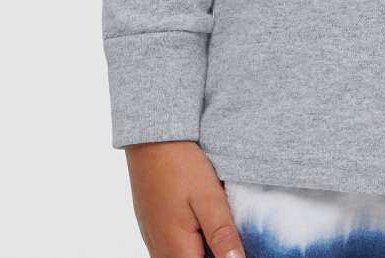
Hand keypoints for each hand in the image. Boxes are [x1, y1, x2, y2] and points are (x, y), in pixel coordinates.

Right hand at [125, 140, 244, 257]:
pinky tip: (201, 222)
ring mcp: (153, 240)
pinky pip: (171, 248)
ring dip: (200, 250)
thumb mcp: (209, 198)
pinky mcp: (151, 229)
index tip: (234, 247)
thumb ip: (222, 235)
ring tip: (216, 226)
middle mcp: (159, 251)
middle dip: (213, 254)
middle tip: (230, 234)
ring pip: (182, 257)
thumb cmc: (180, 165)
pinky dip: (190, 243)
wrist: (151, 139)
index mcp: (176, 250)